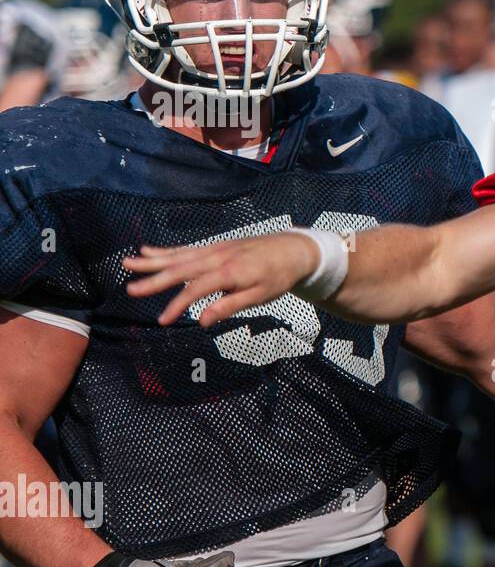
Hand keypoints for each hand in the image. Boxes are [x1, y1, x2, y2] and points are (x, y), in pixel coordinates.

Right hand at [123, 233, 318, 325]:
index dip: (177, 306)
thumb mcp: (260, 296)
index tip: (162, 320)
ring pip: (179, 255)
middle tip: (130, 289)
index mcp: (229, 272)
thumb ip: (230, 307)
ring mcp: (215, 249)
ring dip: (153, 261)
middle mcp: (218, 257)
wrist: (294, 249)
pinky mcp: (215, 246)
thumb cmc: (279, 276)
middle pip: (181, 269)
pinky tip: (149, 251)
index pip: (196, 290)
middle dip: (154, 280)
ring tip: (128, 263)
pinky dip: (167, 250)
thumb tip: (203, 321)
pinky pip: (187, 249)